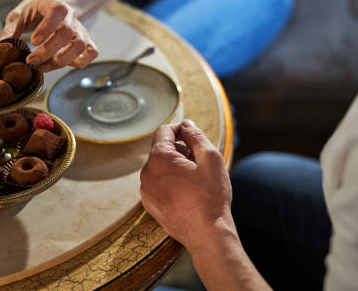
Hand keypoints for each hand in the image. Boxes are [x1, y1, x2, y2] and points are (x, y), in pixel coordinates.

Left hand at [1, 0, 97, 71]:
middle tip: (31, 60)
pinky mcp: (86, 42)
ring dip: (62, 60)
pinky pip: (91, 54)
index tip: (33, 41)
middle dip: (49, 51)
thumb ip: (11, 29)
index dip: (47, 27)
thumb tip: (0, 47)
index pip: (58, 11)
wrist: (54, 6)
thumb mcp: (20, 14)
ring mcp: (80, 30)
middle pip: (68, 33)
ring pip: (81, 46)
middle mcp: (71, 18)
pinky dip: (80, 62)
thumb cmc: (35, 11)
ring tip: (44, 66)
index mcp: (55, 5)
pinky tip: (62, 63)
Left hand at [140, 120, 232, 249]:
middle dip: (180, 150)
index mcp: (159, 158)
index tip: (192, 135)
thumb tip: (186, 124)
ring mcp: (146, 191)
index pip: (164, 131)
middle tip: (199, 162)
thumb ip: (195, 136)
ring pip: (160, 168)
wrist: (207, 234)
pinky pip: (159, 184)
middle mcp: (147, 173)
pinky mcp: (150, 205)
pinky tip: (188, 193)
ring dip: (175, 167)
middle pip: (162, 150)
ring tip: (195, 180)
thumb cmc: (210, 196)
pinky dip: (171, 182)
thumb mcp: (210, 158)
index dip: (180, 129)